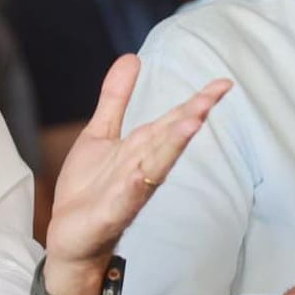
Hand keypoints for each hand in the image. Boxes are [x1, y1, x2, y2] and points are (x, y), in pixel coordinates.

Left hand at [43, 55, 230, 294]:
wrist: (70, 237)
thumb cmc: (90, 188)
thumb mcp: (100, 134)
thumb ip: (116, 98)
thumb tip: (132, 57)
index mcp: (142, 148)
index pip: (174, 120)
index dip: (198, 102)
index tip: (223, 83)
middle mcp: (142, 167)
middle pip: (170, 140)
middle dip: (190, 119)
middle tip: (212, 98)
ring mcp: (129, 191)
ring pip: (155, 166)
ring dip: (172, 147)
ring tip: (191, 125)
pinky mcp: (111, 214)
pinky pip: (125, 199)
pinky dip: (133, 186)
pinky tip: (138, 174)